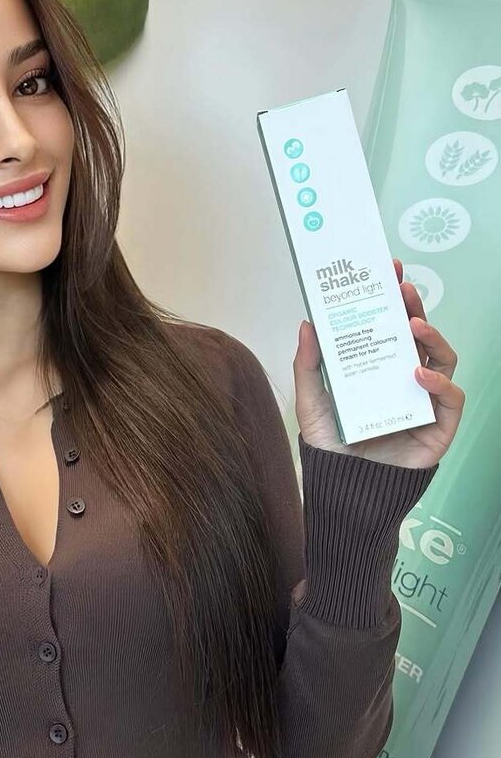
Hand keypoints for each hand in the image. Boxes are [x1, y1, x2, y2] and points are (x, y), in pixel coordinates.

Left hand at [293, 257, 464, 467]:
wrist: (342, 488)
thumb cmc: (330, 445)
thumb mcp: (311, 400)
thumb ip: (308, 364)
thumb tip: (308, 324)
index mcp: (378, 367)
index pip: (390, 326)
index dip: (392, 298)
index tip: (386, 269)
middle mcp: (404, 379)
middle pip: (418, 335)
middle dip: (412, 305)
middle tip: (401, 285)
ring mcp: (424, 400)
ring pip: (442, 359)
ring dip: (431, 336)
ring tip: (412, 325)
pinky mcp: (439, 426)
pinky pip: (450, 398)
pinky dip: (439, 383)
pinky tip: (418, 374)